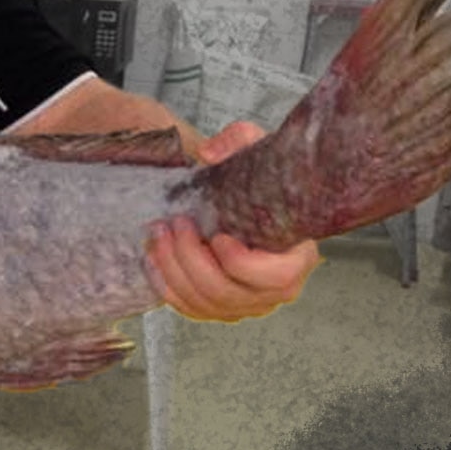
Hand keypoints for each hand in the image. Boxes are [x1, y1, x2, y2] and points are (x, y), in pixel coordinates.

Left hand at [144, 120, 321, 321]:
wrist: (248, 203)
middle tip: (175, 225)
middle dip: (192, 260)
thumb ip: (239, 141)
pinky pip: (190, 308)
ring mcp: (247, 303)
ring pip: (205, 303)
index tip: (218, 235)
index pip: (277, 278)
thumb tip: (208, 153)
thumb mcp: (257, 151)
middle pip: (229, 293)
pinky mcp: (220, 308)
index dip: (242, 263)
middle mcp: (275, 290)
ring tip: (158, 234)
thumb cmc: (259, 183)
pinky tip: (153, 257)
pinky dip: (166, 285)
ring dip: (174, 270)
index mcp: (297, 258)